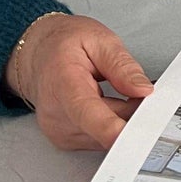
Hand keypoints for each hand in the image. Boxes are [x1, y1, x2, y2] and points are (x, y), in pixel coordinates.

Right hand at [6, 15, 153, 151]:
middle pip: (108, 126)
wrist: (37, 56)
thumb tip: (143, 90)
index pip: (86, 111)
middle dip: (133, 109)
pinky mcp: (66, 141)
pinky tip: (104, 103)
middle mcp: (56, 114)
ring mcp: (60, 131)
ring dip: (122, 117)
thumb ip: (122, 65)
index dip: (109, 128)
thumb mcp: (99, 40)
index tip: (128, 136)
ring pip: (109, 135)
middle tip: (135, 84)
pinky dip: (112, 123)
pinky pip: (102, 139)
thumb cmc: (62, 46)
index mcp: (63, 83)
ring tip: (113, 89)